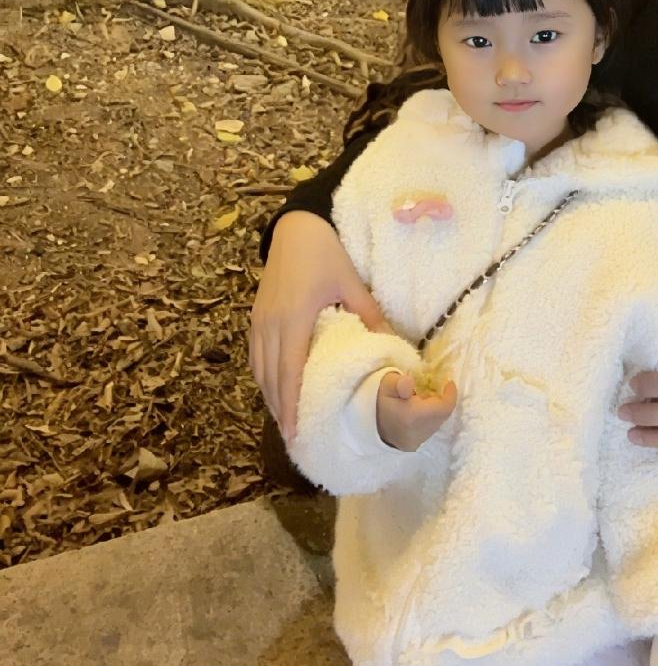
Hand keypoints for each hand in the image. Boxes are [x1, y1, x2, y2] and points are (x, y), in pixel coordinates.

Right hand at [250, 210, 387, 440]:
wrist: (295, 226)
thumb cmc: (325, 253)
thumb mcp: (351, 283)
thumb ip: (369, 315)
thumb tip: (395, 345)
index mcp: (294, 319)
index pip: (290, 372)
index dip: (291, 405)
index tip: (294, 432)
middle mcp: (271, 325)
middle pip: (272, 378)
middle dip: (280, 410)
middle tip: (292, 439)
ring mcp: (259, 321)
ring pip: (260, 369)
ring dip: (270, 397)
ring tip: (283, 422)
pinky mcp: (256, 316)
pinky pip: (256, 355)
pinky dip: (263, 377)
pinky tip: (273, 389)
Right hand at [376, 371, 457, 449]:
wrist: (371, 426)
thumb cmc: (382, 401)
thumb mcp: (387, 385)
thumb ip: (398, 383)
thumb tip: (408, 383)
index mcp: (413, 416)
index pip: (444, 408)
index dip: (451, 394)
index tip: (448, 381)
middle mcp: (419, 431)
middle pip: (444, 414)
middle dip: (443, 399)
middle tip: (436, 387)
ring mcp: (419, 440)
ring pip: (438, 422)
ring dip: (437, 409)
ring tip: (426, 398)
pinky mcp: (417, 445)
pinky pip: (432, 429)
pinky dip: (431, 418)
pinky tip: (421, 410)